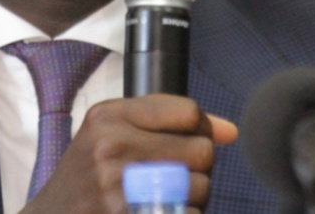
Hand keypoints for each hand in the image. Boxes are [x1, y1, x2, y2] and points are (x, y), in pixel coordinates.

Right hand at [20, 94, 237, 213]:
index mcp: (108, 116)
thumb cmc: (85, 177)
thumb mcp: (108, 134)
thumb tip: (230, 130)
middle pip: (201, 149)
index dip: (201, 127)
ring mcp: (120, 189)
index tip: (192, 140)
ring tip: (165, 197)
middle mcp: (112, 147)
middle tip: (176, 174)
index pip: (188, 111)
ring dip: (192, 196)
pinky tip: (161, 213)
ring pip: (200, 186)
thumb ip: (166, 122)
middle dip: (198, 165)